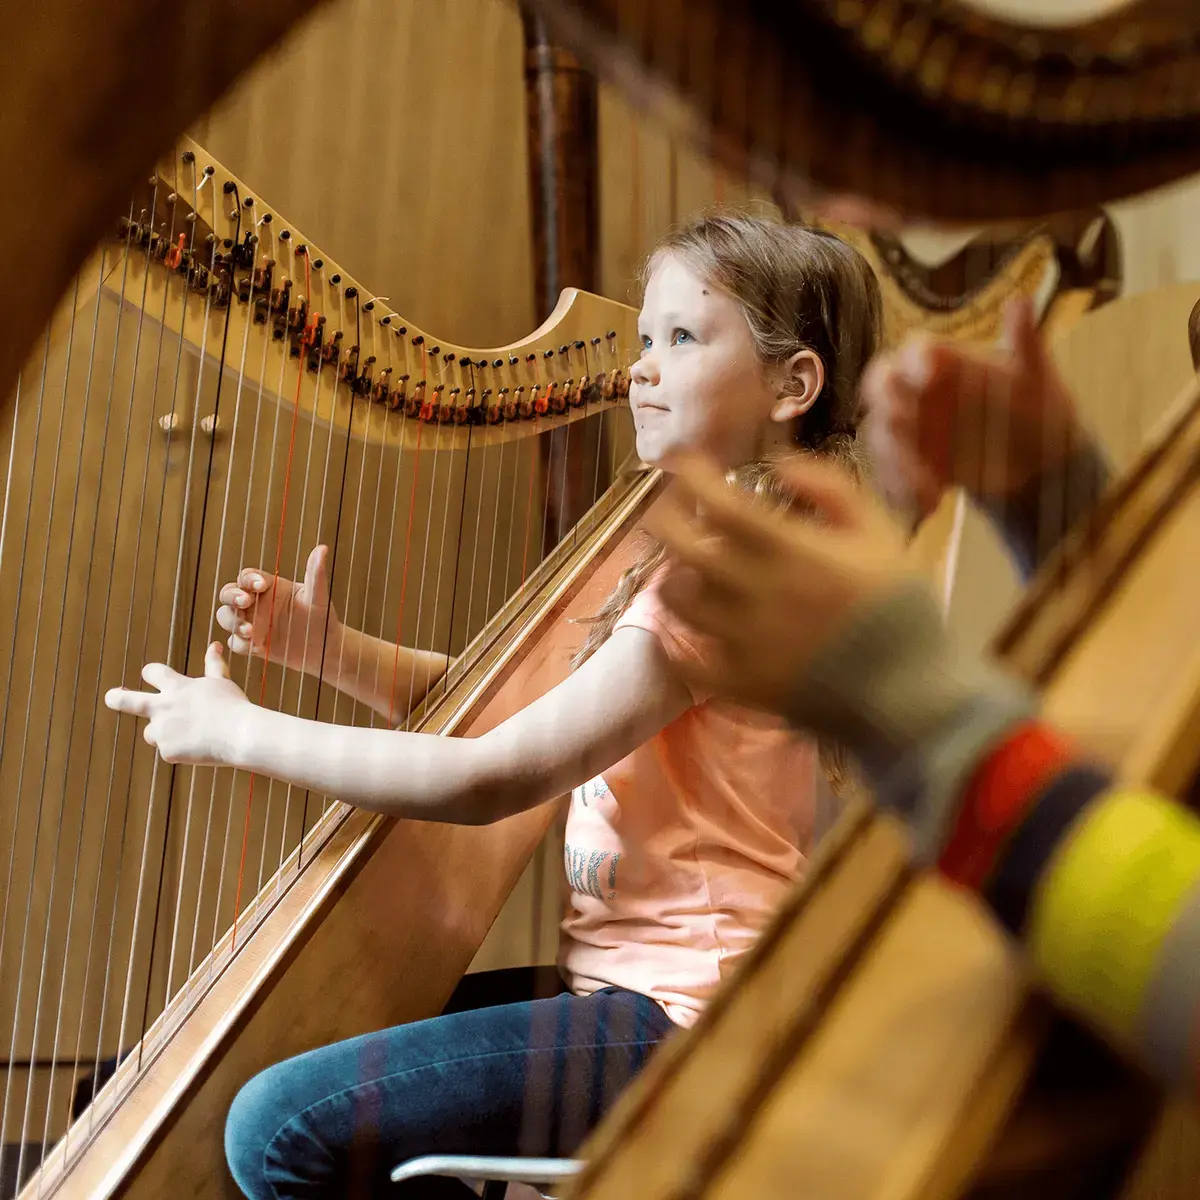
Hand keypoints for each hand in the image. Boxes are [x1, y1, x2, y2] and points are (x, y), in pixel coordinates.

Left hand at [105, 642, 251, 765]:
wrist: (239, 734)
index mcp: (176, 687)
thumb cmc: (233, 706)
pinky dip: (181, 751)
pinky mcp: (167, 751)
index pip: (152, 672)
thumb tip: (215, 644)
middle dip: (115, 698)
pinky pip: (169, 752)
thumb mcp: (221, 683)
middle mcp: (163, 707)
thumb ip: (213, 665)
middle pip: (126, 701)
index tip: (150, 675)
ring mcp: (163, 730)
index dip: (151, 673)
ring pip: (151, 733)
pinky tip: (199, 749)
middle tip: (111, 696)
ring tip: (191, 735)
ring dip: (164, 733)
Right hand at [216, 544, 341, 675]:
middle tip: (245, 603)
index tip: (262, 585)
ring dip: (233, 622)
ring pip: (226, 617)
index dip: (250, 579)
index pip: (248, 577)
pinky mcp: (251, 644)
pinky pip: (235, 642)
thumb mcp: (317, 596)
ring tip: (251, 631)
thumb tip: (323, 548)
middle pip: (228, 594)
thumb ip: (315, 574)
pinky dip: (242, 644)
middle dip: (232, 596)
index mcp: (268, 586)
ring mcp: (251, 622)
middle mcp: (256, 602)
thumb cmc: (321, 617)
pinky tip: (257, 648)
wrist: (323, 648)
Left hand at [647, 453, 907, 715]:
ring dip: (672, 578)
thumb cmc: (897, 604)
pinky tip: (677, 632)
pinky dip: (675, 645)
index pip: (723, 505)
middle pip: (686, 549)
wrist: (909, 688)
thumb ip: (832, 488)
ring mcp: (744, 641)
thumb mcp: (879, 531)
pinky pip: (688, 664)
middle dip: (665, 520)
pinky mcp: (741, 683)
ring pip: (680, 602)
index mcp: (792, 551)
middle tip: (664, 510)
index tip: (682, 462)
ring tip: (678, 569)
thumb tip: (780, 463)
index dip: (694, 478)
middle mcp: (758, 592)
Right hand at [861, 296, 1086, 517]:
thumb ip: (1024, 342)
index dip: (914, 361)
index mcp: (942, 363)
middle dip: (887, 406)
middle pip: (881, 391)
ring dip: (895, 460)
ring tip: (924, 483)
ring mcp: (911, 431)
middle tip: (901, 424)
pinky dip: (904, 491)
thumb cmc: (1039, 409)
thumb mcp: (1036, 377)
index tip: (930, 376)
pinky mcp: (911, 465)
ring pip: (880, 438)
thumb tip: (1021, 300)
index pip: (913, 351)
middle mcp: (918, 394)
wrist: (1040, 464)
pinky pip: (891, 476)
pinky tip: (930, 503)